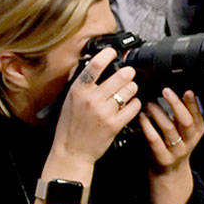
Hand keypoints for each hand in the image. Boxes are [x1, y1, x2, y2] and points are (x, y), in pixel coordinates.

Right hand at [52, 48, 139, 165]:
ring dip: (132, 88)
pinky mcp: (115, 123)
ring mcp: (104, 111)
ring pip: (130, 89)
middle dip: (128, 73)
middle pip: (121, 75)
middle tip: (128, 74)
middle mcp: (91, 99)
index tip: (113, 52)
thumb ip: (79, 82)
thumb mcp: (68, 100)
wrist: (71, 151)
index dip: (107, 55)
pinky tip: (130, 105)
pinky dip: (135, 104)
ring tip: (128, 91)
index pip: (95, 66)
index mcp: (78, 90)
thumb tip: (89, 63)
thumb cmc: (70, 126)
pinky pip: (135, 106)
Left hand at [140, 89, 203, 173]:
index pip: (197, 115)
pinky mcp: (163, 158)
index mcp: (197, 132)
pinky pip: (154, 140)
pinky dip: (147, 127)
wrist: (169, 172)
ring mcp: (176, 151)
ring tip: (150, 104)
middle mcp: (189, 141)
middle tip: (166, 91)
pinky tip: (142, 118)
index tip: (187, 91)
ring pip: (169, 129)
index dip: (192, 103)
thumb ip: (182, 116)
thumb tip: (174, 94)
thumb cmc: (174, 146)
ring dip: (159, 113)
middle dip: (176, 104)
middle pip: (186, 121)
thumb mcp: (185, 131)